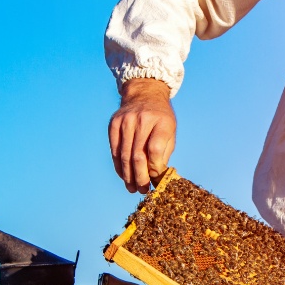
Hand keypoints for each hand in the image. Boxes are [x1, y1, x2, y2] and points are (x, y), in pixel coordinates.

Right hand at [108, 78, 175, 193]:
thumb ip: (164, 154)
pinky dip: (119, 165)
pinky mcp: (114, 124)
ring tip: (132, 188)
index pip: (154, 150)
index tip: (155, 180)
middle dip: (140, 177)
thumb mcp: (170, 132)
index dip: (154, 169)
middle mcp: (142, 120)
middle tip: (143, 190)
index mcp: (162, 122)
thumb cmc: (161, 119)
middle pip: (138, 155)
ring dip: (128, 175)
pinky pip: (115, 150)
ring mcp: (126, 121)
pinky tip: (124, 175)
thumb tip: (157, 179)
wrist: (145, 94)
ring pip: (125, 155)